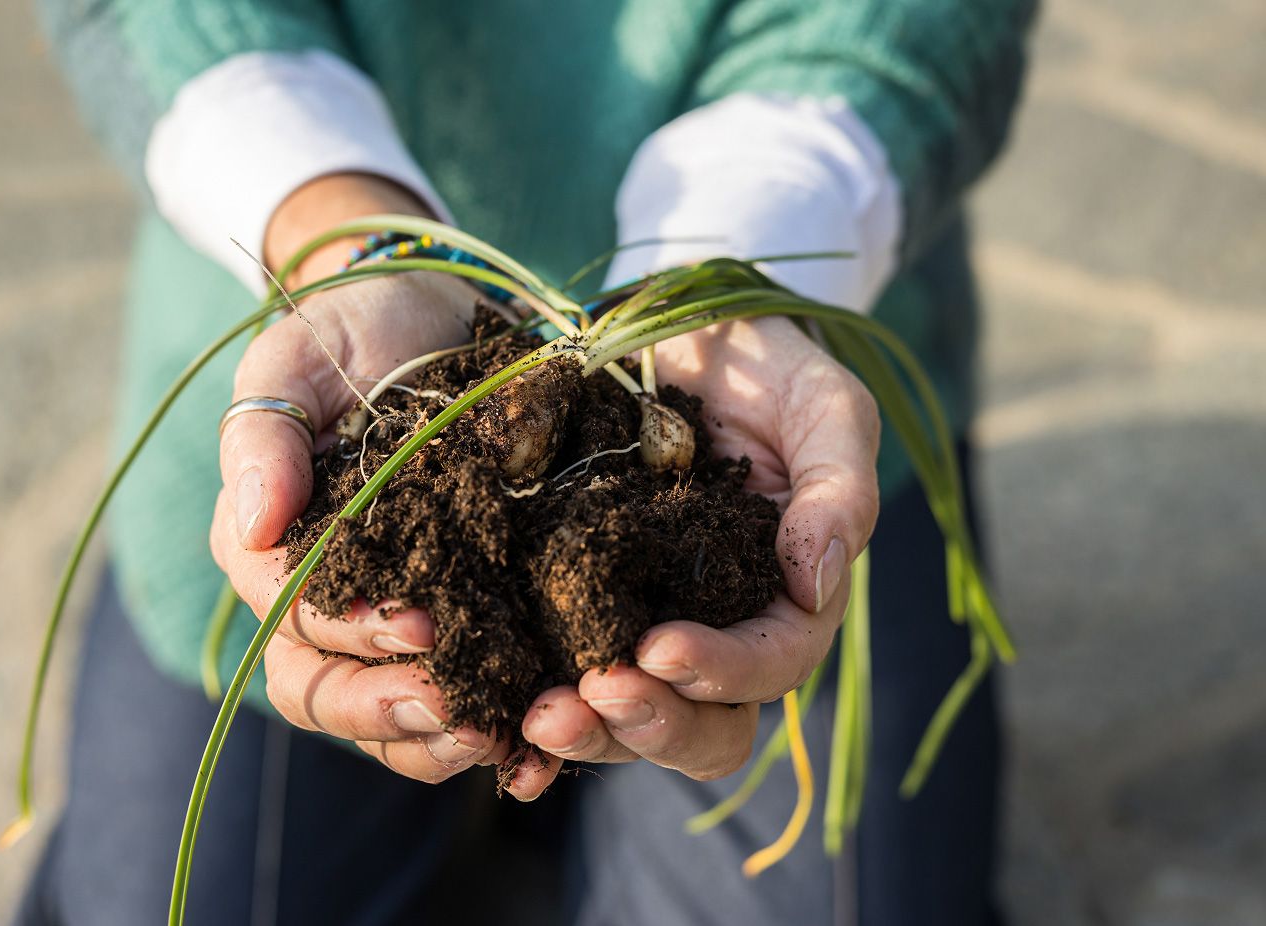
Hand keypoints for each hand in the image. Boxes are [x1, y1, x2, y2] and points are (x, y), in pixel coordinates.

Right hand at [209, 174, 558, 797]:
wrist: (430, 314)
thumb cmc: (351, 331)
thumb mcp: (296, 360)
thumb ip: (264, 436)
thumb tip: (253, 526)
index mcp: (269, 552)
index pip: (295, 622)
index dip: (356, 636)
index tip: (424, 624)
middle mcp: (318, 602)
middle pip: (331, 694)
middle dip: (396, 711)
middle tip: (466, 709)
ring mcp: (388, 617)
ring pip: (392, 716)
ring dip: (443, 739)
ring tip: (507, 740)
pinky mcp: (458, 615)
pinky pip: (461, 695)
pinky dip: (494, 728)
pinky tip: (540, 749)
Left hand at [522, 317, 879, 778]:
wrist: (681, 331)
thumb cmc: (769, 368)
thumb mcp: (825, 410)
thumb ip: (839, 491)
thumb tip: (813, 585)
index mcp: (784, 600)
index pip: (770, 665)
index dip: (723, 671)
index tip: (661, 648)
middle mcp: (716, 628)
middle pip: (701, 724)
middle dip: (649, 723)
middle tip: (592, 696)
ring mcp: (642, 619)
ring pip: (625, 716)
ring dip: (586, 730)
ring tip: (537, 715)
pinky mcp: (574, 599)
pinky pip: (554, 667)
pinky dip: (525, 699)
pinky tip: (490, 701)